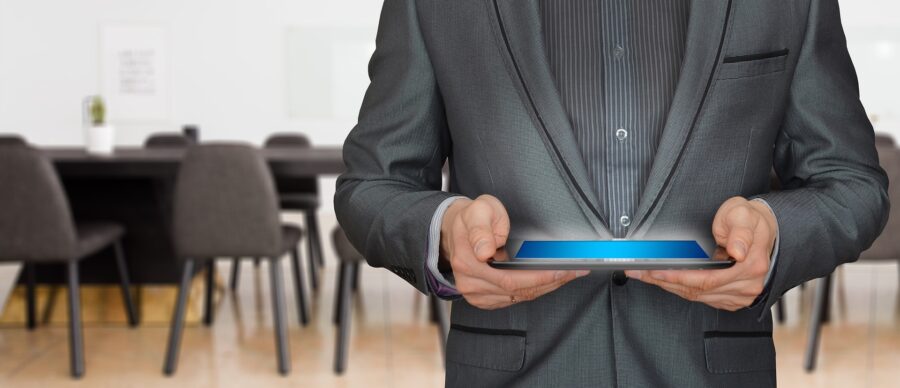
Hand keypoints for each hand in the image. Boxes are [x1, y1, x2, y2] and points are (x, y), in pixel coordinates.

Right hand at [440, 194, 588, 309]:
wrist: (456, 230)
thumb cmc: (472, 218)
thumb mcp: (478, 210)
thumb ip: (481, 228)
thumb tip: (484, 251)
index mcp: (468, 261)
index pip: (510, 278)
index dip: (540, 277)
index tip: (563, 270)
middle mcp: (470, 282)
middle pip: (519, 291)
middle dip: (551, 281)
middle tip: (576, 271)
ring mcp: (476, 294)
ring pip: (519, 297)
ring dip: (547, 287)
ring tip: (569, 274)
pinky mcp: (484, 299)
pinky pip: (515, 299)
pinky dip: (535, 290)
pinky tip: (551, 280)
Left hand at [625, 197, 776, 310]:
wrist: (763, 229)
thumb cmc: (750, 220)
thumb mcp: (744, 214)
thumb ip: (740, 232)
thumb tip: (738, 251)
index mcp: (751, 266)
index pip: (707, 279)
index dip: (678, 277)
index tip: (655, 272)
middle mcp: (747, 285)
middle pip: (697, 290)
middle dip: (664, 280)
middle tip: (639, 272)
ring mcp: (740, 294)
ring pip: (696, 296)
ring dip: (668, 286)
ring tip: (644, 275)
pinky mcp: (731, 298)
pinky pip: (701, 298)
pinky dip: (680, 289)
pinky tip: (664, 280)